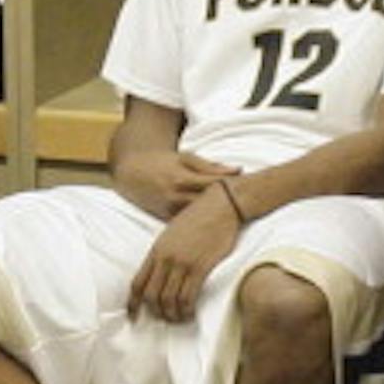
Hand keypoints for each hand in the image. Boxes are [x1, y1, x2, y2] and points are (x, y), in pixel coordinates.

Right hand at [113, 149, 240, 220]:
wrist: (134, 174)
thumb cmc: (165, 162)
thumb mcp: (186, 157)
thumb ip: (211, 166)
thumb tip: (238, 170)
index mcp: (183, 178)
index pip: (216, 186)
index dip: (234, 188)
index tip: (250, 188)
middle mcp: (176, 198)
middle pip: (211, 206)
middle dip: (230, 205)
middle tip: (250, 204)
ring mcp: (171, 212)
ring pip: (202, 219)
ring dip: (220, 218)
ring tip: (237, 216)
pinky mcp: (167, 222)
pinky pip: (190, 225)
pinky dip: (205, 225)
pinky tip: (219, 225)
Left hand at [128, 184, 242, 321]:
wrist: (220, 205)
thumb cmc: (198, 217)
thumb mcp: (172, 233)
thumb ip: (163, 253)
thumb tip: (159, 274)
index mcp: (156, 250)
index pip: (137, 283)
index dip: (132, 304)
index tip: (133, 316)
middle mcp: (165, 259)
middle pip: (151, 296)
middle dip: (156, 312)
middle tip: (164, 318)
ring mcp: (182, 263)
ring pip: (169, 300)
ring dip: (172, 315)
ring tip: (179, 318)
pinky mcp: (200, 267)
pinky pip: (188, 297)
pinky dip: (187, 310)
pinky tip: (190, 312)